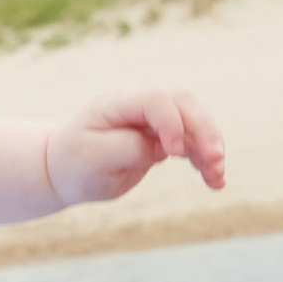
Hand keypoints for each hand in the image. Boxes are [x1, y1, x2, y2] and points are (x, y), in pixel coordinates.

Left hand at [44, 89, 226, 209]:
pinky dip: (204, 160)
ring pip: (194, 122)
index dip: (171, 122)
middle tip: (215, 160)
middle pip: (183, 104)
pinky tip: (215, 181)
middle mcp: (140, 103)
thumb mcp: (94, 158)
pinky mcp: (162, 137)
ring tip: (217, 177)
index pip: (155, 99)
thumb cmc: (74, 162)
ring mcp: (153, 118)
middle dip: (204, 130)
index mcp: (118, 101)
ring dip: (210, 147)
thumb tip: (166, 147)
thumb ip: (130, 148)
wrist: (65, 170)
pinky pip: (192, 143)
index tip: (173, 153)